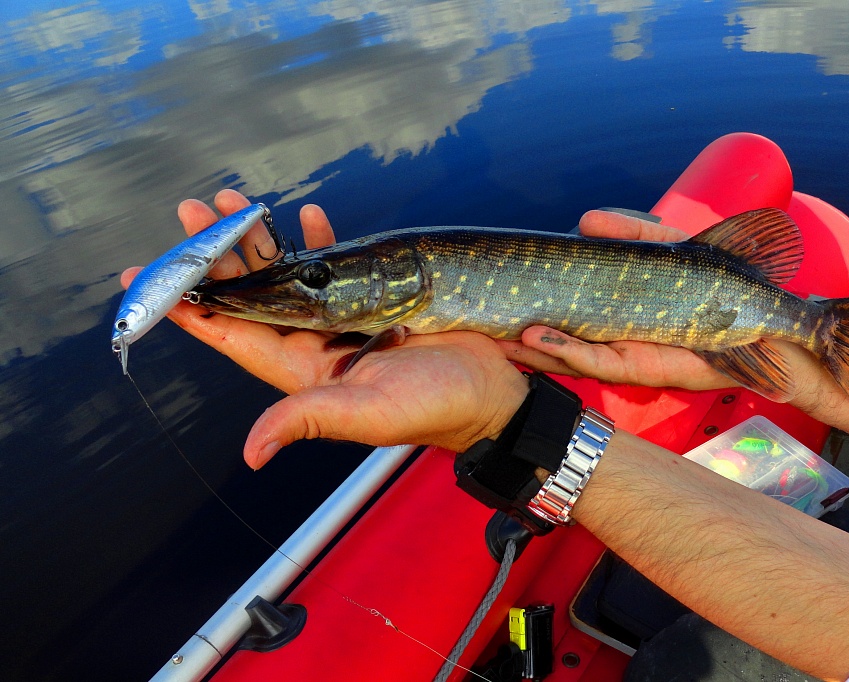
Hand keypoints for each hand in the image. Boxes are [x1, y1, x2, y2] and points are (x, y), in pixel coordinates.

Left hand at [121, 190, 527, 467]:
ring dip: (260, 238)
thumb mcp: (368, 415)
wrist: (492, 392)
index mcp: (300, 370)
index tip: (144, 277)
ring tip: (234, 199)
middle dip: (218, 255)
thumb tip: (252, 452)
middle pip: (250, 292)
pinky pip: (337, 264)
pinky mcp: (376, 299)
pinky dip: (319, 239)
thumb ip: (308, 419)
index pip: (229, 332)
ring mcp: (343, 318)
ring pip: (288, 272)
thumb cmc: (435, 407)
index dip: (186, 306)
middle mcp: (313, 342)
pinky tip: (305, 214)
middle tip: (192, 211)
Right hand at [498, 210, 737, 390]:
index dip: (533, 305)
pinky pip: (598, 361)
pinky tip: (541, 341)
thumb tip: (585, 220)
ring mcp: (625, 353)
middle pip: (557, 338)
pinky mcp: (642, 369)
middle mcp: (614, 334)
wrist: (773, 326)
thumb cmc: (728, 286)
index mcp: (616, 307)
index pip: (564, 308)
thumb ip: (633, 234)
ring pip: (568, 355)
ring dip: (536, 347)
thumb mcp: (674, 248)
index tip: (499, 295)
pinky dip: (568, 352)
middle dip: (521, 336)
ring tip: (504, 333)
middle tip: (480, 327)